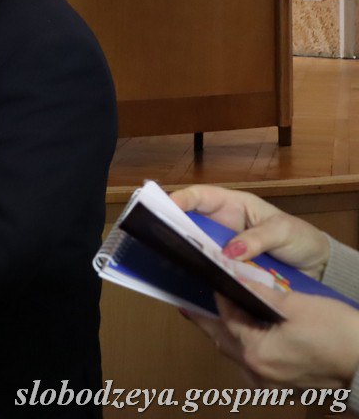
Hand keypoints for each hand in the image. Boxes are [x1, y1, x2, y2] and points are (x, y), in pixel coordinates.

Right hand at [170, 185, 330, 276]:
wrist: (317, 267)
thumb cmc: (300, 238)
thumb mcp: (282, 232)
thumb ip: (257, 239)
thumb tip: (228, 252)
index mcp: (233, 205)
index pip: (200, 196)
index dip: (181, 199)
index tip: (165, 207)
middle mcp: (222, 224)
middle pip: (191, 221)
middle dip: (174, 227)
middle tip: (157, 236)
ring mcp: (223, 247)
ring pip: (197, 246)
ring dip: (186, 252)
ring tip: (168, 259)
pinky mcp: (228, 268)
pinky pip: (209, 268)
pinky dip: (201, 272)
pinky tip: (191, 278)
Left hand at [184, 286, 358, 387]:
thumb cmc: (336, 333)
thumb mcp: (295, 305)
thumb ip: (259, 292)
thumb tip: (234, 277)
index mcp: (254, 352)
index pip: (225, 318)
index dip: (219, 296)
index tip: (209, 279)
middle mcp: (256, 371)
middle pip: (222, 340)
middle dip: (207, 320)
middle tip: (190, 301)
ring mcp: (269, 381)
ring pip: (236, 352)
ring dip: (225, 332)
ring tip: (213, 312)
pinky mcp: (282, 383)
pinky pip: (252, 360)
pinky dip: (244, 343)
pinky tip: (243, 330)